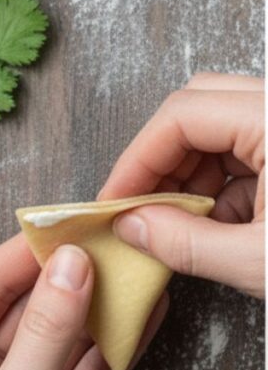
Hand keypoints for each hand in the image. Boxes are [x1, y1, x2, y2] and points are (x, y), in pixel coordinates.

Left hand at [0, 235, 165, 369]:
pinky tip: (142, 314)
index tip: (65, 225)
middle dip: (69, 275)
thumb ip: (42, 340)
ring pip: (66, 338)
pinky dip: (119, 346)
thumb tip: (68, 269)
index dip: (23, 254)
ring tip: (134, 267)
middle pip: (28, 308)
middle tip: (108, 240)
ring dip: (100, 306)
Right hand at [100, 73, 263, 297]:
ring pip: (220, 126)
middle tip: (142, 207)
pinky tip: (218, 226)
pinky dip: (223, 184)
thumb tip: (131, 227)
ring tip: (181, 224)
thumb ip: (185, 243)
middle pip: (198, 106)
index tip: (115, 204)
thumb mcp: (260, 262)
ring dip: (190, 173)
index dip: (137, 160)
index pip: (182, 116)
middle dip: (160, 159)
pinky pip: (248, 148)